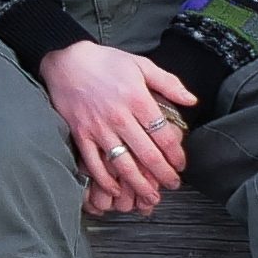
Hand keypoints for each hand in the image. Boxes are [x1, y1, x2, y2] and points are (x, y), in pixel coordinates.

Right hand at [40, 39, 196, 216]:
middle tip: (173, 184)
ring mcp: (98, 128)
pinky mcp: (80, 134)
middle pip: (147, 154)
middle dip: (163, 174)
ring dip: (139, 184)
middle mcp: (119, 117)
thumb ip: (169, 83)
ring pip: (122, 164)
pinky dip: (105, 180)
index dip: (176, 154)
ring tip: (151, 196)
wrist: (66, 61)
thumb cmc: (105, 62)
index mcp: (137, 99)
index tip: (181, 165)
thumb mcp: (141, 64)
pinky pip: (93, 163)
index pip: (163, 135)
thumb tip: (192, 101)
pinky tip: (116, 189)